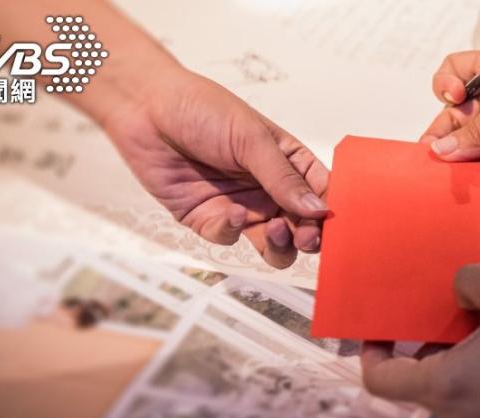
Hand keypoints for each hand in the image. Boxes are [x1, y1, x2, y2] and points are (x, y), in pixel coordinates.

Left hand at [100, 65, 327, 268]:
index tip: (334, 224)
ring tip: (273, 231)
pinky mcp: (209, 220)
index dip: (331, 212)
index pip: (322, 193)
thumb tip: (318, 210)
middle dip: (309, 237)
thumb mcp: (251, 139)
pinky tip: (230, 213)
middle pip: (302, 227)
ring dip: (279, 246)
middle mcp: (269, 189)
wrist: (146, 109)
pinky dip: (233, 231)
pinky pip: (229, 238)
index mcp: (288, 163)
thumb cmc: (203, 109)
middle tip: (305, 237)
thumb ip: (283, 178)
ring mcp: (241, 207)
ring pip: (272, 246)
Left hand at [360, 265, 479, 417]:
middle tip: (440, 306)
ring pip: (447, 385)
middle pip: (415, 379)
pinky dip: (475, 367)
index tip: (381, 326)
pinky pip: (473, 394)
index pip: (379, 380)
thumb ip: (467, 280)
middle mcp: (454, 417)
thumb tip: (456, 290)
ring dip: (453, 351)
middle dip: (422, 340)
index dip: (371, 350)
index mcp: (445, 387)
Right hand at [422, 48, 479, 183]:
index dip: (445, 87)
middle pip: (454, 116)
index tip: (454, 100)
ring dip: (460, 161)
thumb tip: (441, 152)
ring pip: (468, 148)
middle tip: (436, 157)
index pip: (454, 73)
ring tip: (458, 173)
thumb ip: (479, 129)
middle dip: (444, 135)